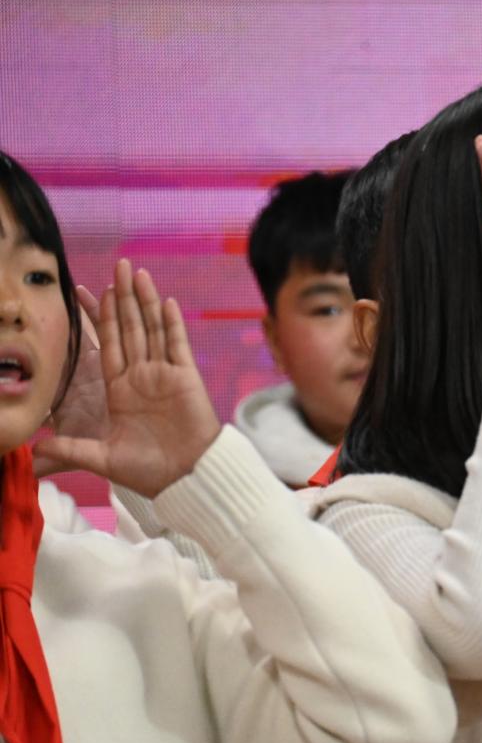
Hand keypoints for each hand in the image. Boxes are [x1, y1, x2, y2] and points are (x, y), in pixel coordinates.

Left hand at [33, 259, 221, 497]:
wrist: (187, 476)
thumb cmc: (148, 471)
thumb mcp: (101, 458)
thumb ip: (71, 450)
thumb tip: (34, 449)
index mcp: (120, 390)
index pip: (107, 344)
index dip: (99, 318)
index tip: (91, 292)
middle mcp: (141, 376)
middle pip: (130, 328)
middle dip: (122, 297)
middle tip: (119, 265)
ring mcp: (164, 374)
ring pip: (152, 329)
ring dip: (145, 301)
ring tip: (137, 273)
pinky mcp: (185, 377)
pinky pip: (177, 345)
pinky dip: (172, 323)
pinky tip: (166, 302)